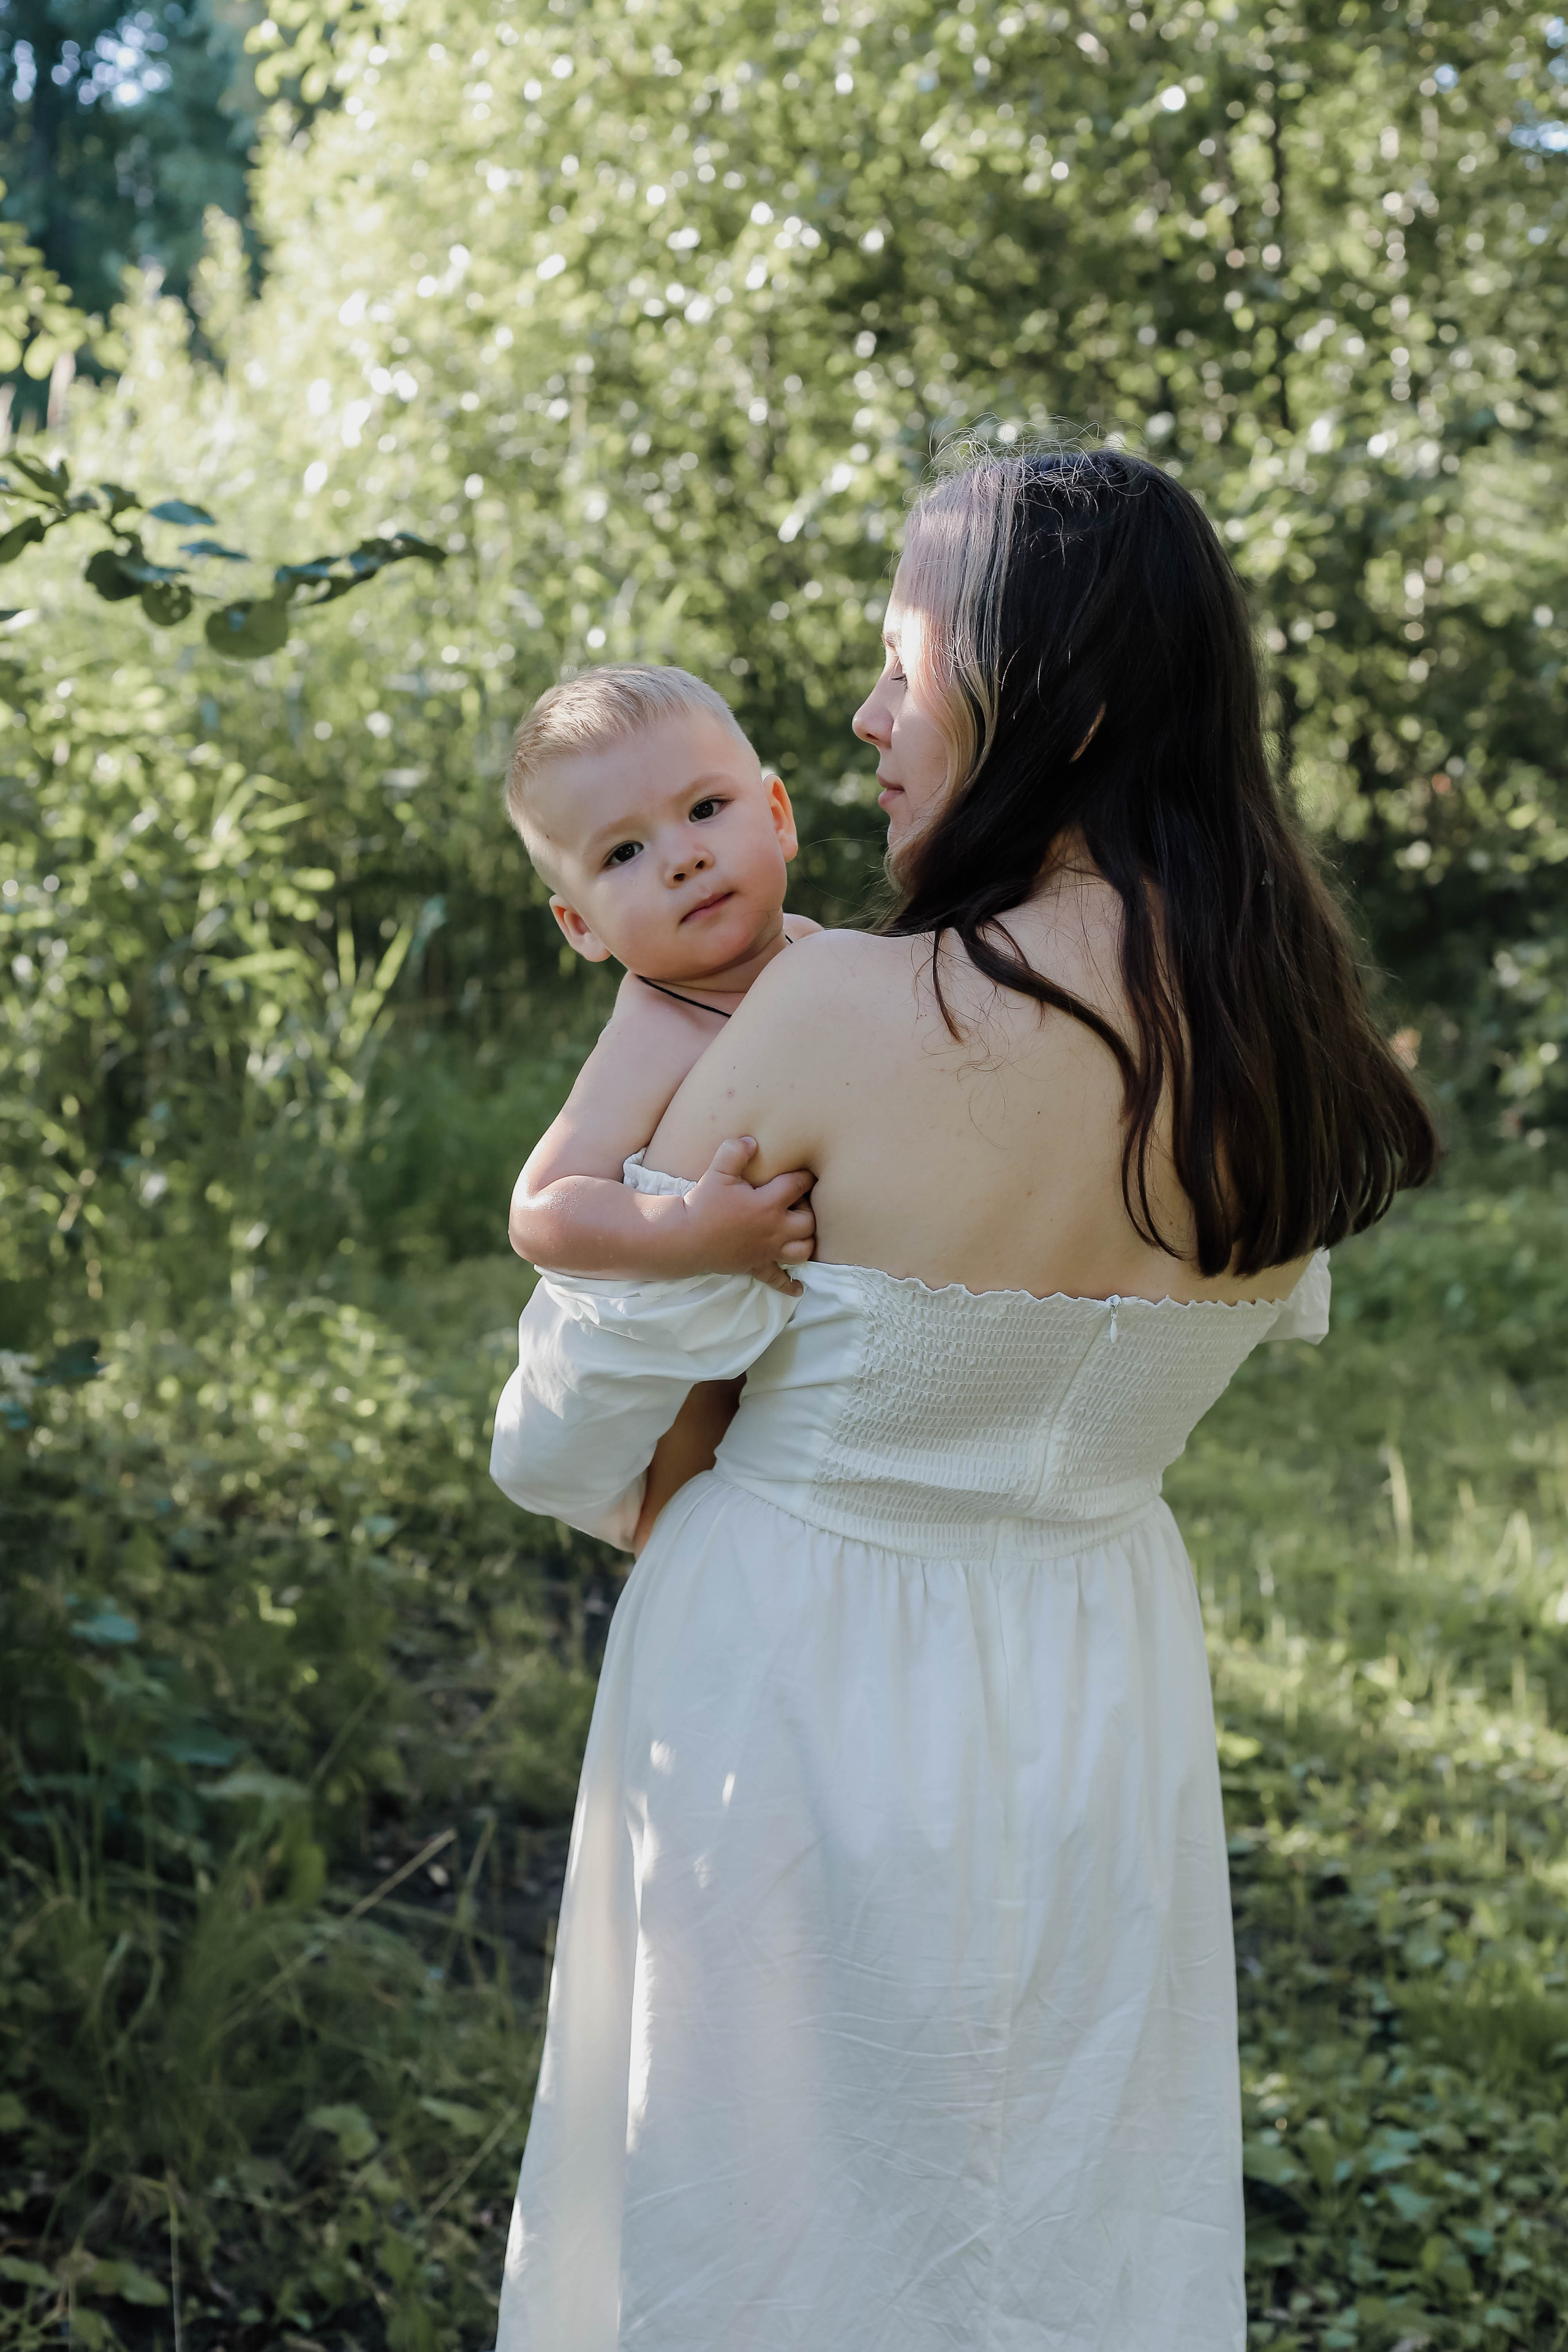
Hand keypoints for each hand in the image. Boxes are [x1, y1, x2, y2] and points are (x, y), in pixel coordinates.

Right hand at [677, 1136, 814, 1295]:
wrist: (684, 1238)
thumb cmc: (702, 1204)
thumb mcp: (717, 1172)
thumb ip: (735, 1152)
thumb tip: (752, 1140)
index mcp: (768, 1204)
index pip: (799, 1185)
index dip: (805, 1176)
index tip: (806, 1171)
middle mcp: (774, 1229)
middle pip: (809, 1222)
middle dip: (808, 1210)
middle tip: (797, 1202)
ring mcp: (767, 1251)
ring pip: (802, 1251)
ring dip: (805, 1241)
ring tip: (799, 1232)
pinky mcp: (756, 1266)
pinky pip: (777, 1279)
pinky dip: (789, 1284)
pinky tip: (798, 1288)